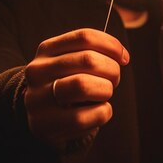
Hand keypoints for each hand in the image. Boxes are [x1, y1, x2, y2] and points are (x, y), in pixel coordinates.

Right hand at [24, 28, 129, 149]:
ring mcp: (39, 99)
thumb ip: (94, 53)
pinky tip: (96, 113)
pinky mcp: (47, 125)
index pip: (85, 37)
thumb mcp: (72, 64)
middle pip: (88, 60)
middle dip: (112, 70)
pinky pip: (88, 115)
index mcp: (47, 50)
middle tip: (113, 80)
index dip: (111, 45)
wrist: (41, 122)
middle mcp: (38, 71)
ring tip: (103, 95)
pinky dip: (103, 113)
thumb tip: (122, 56)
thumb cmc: (66, 87)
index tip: (123, 58)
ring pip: (84, 85)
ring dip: (105, 90)